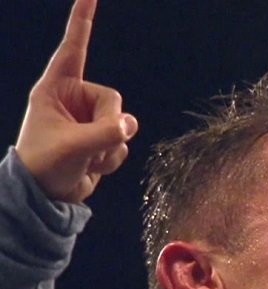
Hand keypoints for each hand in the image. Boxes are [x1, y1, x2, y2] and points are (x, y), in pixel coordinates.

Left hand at [15, 0, 137, 203]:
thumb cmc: (45, 165)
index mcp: (56, 89)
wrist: (46, 197)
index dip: (82, 21)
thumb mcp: (73, 148)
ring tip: (87, 160)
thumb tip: (130, 125)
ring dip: (110, 148)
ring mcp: (89, 120)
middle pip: (113, 99)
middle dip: (109, 126)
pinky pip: (122, 142)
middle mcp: (75, 100)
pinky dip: (112, 158)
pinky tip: (93, 167)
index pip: (74, 48)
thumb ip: (105, 134)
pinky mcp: (100, 139)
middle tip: (92, 146)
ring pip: (122, 123)